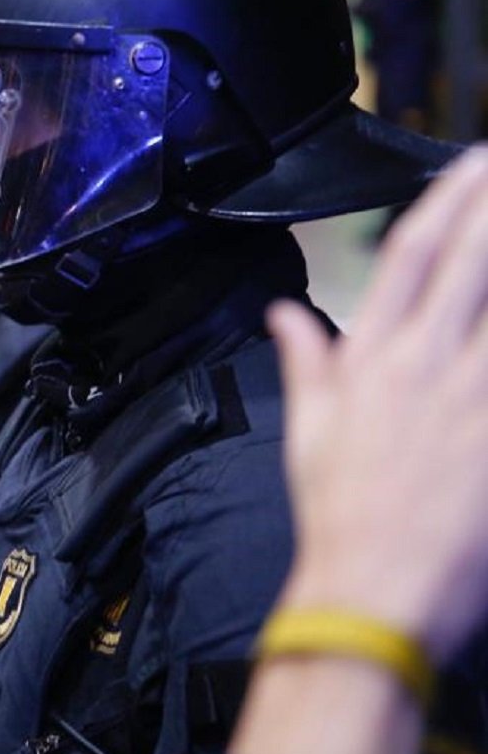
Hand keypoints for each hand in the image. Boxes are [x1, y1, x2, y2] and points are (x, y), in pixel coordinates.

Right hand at [270, 147, 487, 661]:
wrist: (373, 589)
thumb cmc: (342, 517)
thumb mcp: (307, 433)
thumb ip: (307, 363)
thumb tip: (285, 317)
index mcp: (371, 359)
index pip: (410, 256)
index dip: (446, 201)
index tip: (473, 164)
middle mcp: (422, 366)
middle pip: (470, 262)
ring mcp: (471, 399)